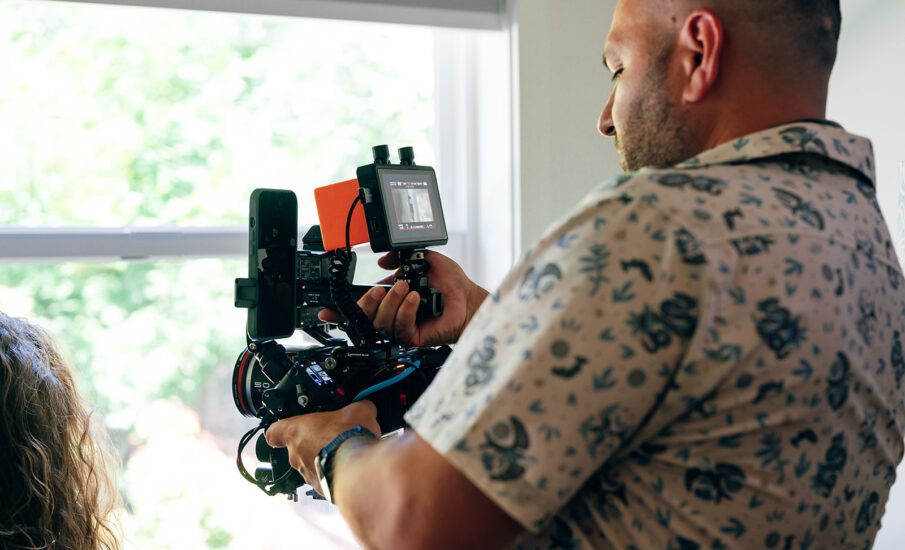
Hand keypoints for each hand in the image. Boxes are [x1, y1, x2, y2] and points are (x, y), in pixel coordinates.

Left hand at [264, 400, 379, 494]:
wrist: (359, 469)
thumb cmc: (350, 438)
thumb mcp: (358, 410)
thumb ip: (357, 407)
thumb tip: (365, 406)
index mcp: (296, 431)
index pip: (274, 432)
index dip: (279, 431)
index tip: (286, 430)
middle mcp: (297, 455)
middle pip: (297, 450)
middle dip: (314, 444)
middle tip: (332, 438)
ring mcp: (307, 475)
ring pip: (311, 466)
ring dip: (324, 461)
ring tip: (344, 454)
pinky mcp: (321, 489)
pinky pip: (324, 480)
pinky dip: (334, 476)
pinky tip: (350, 469)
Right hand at [319, 250, 488, 346]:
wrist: (468, 299)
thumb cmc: (451, 284)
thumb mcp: (423, 260)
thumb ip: (400, 258)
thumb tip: (381, 263)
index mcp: (390, 299)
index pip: (361, 307)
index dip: (342, 311)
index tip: (326, 311)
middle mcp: (393, 314)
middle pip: (365, 316)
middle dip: (369, 301)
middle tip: (384, 287)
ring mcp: (401, 327)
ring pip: (380, 322)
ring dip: (392, 302)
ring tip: (408, 289)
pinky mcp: (413, 338)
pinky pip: (399, 328)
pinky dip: (406, 311)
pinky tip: (416, 300)